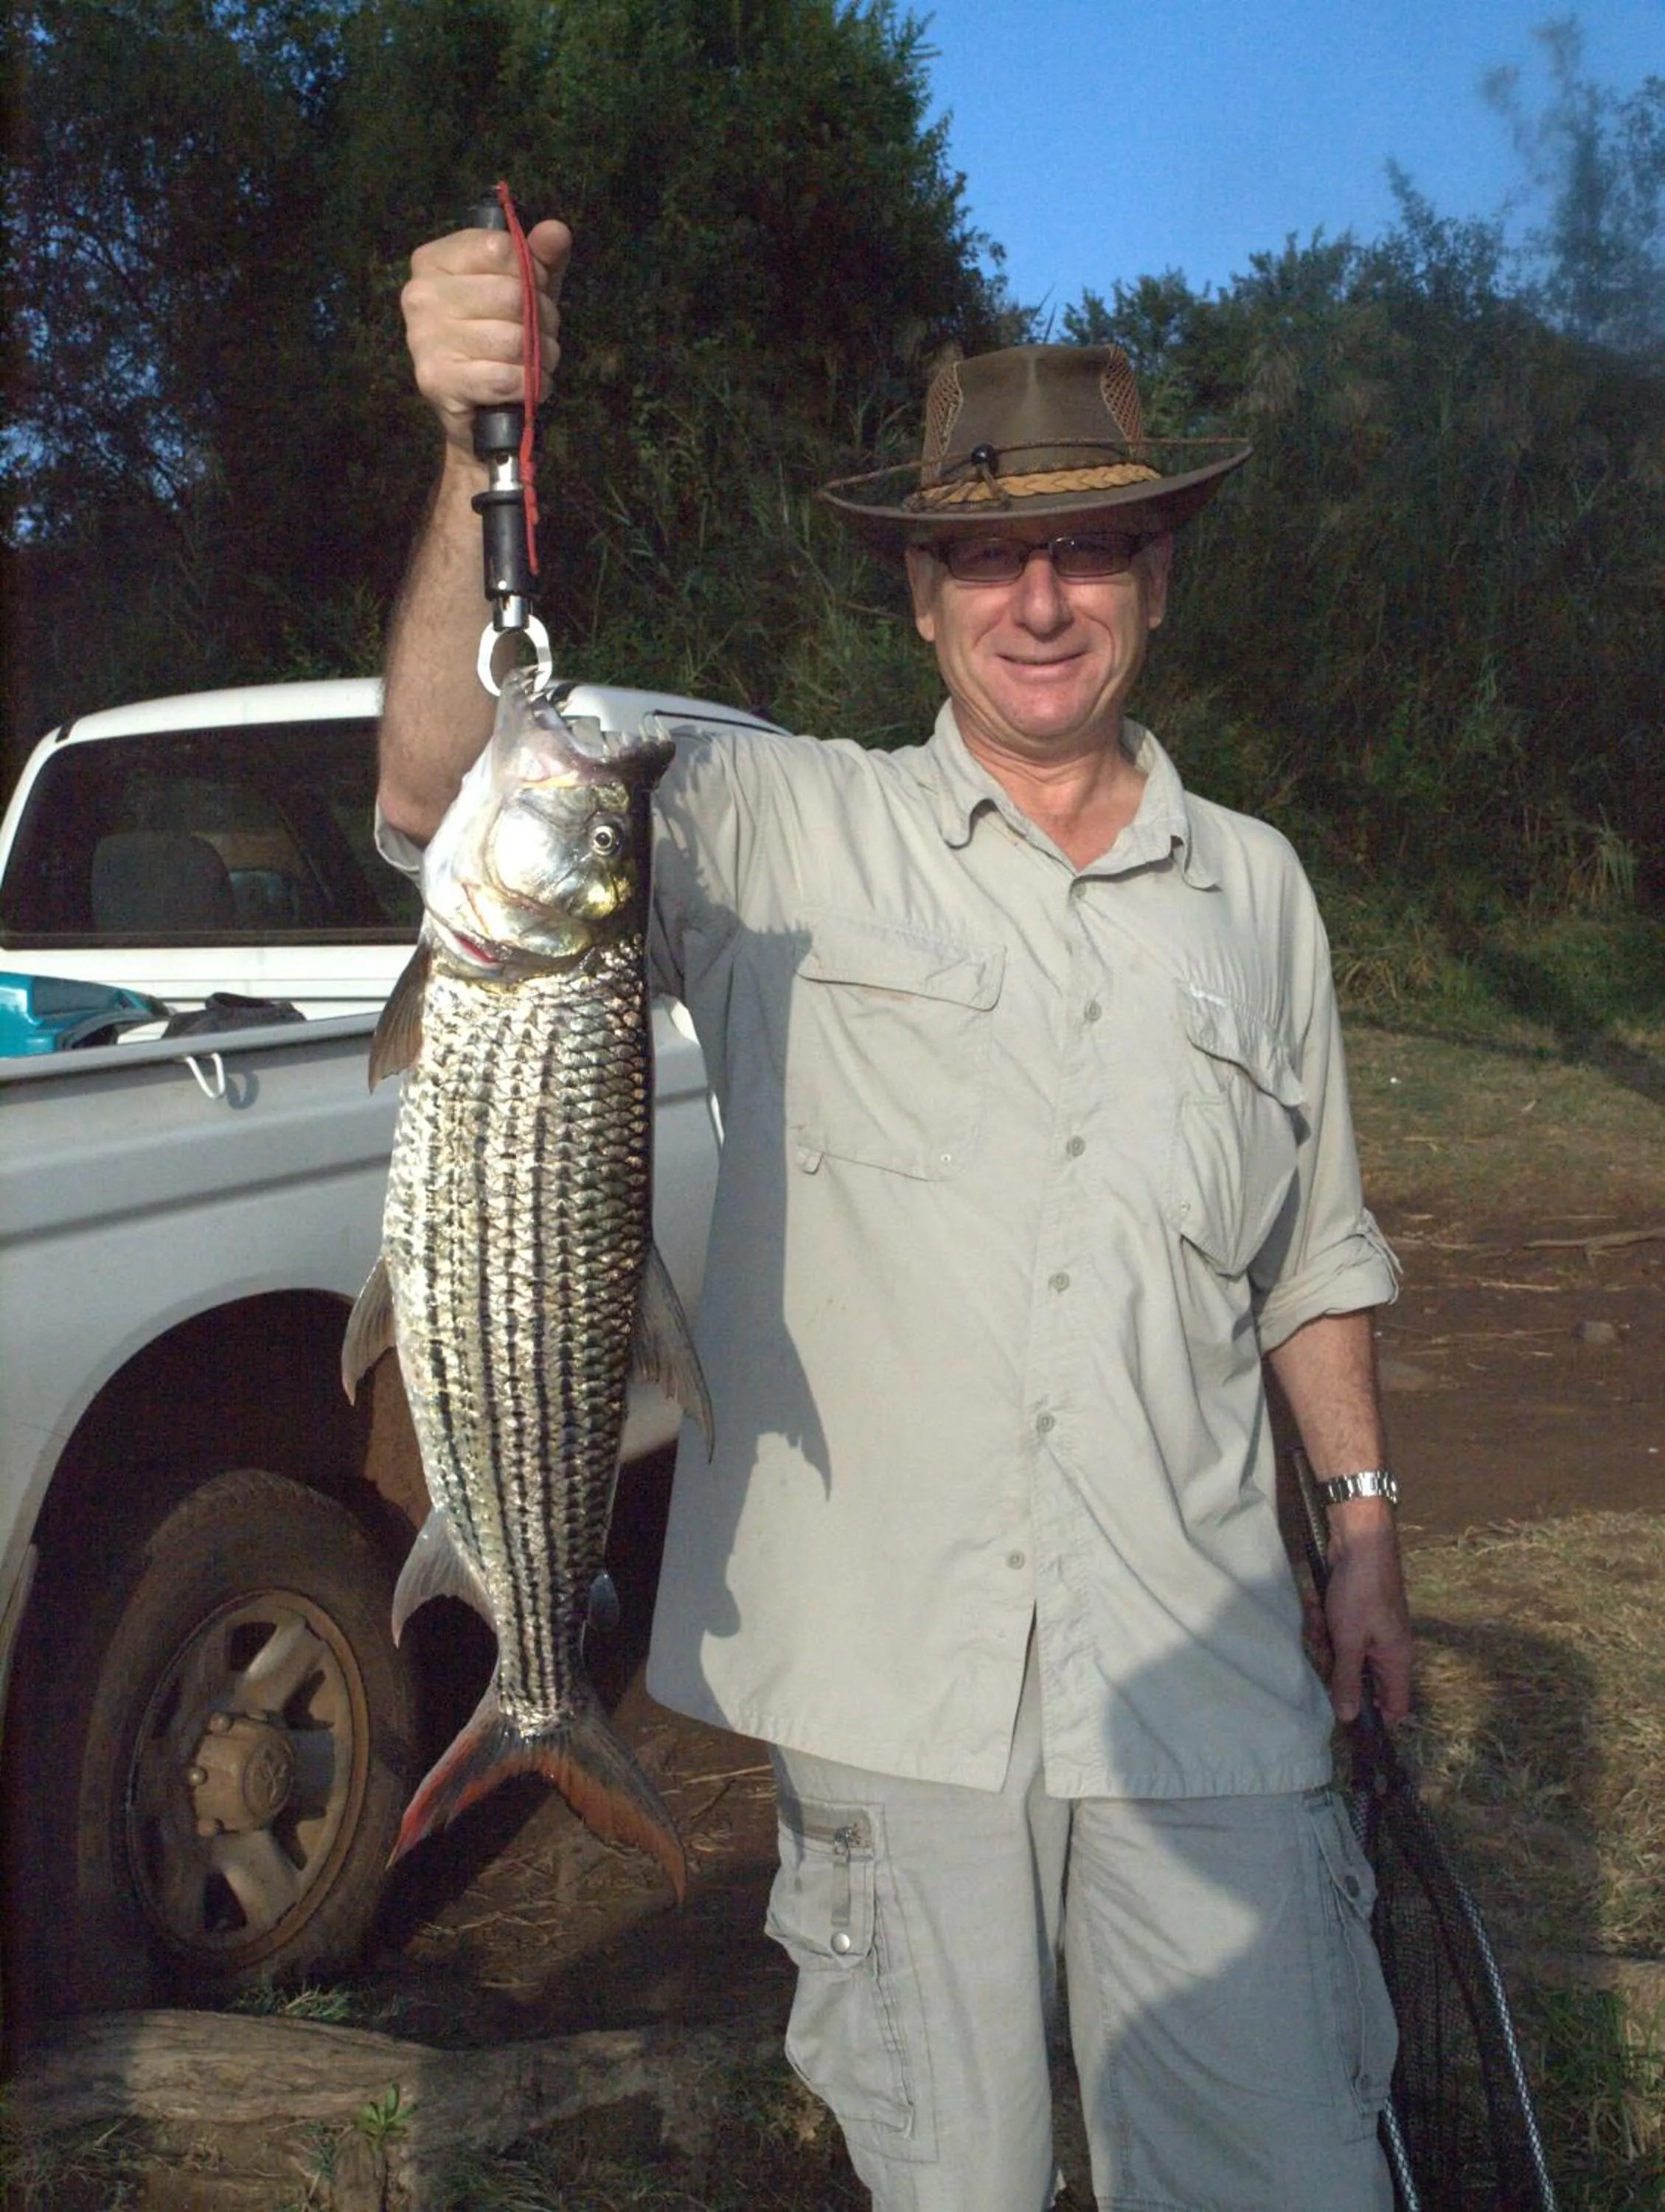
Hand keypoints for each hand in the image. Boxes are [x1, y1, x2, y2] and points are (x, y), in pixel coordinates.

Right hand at [401, 216, 572, 452]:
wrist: (476, 414)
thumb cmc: (499, 341)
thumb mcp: (524, 292)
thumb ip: (541, 259)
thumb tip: (556, 231)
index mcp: (433, 261)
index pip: (502, 248)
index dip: (533, 273)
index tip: (534, 292)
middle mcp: (420, 295)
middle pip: (512, 294)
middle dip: (543, 319)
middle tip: (540, 336)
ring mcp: (424, 338)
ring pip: (514, 338)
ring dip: (542, 356)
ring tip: (536, 363)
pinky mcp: (437, 381)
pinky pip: (505, 377)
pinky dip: (530, 385)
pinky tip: (528, 387)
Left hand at [1321, 1502, 1413, 1724]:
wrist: (1360, 1542)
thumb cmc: (1360, 1594)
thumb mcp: (1349, 1641)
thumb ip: (1347, 1680)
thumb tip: (1347, 1718)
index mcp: (1397, 1659)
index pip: (1395, 1704)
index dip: (1374, 1714)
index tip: (1345, 1711)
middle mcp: (1389, 1647)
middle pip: (1362, 1677)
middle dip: (1337, 1666)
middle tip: (1323, 1648)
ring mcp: (1373, 1628)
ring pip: (1344, 1652)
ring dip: (1326, 1639)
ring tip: (1318, 1620)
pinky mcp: (1356, 1612)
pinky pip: (1338, 1630)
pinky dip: (1325, 1620)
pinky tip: (1316, 1605)